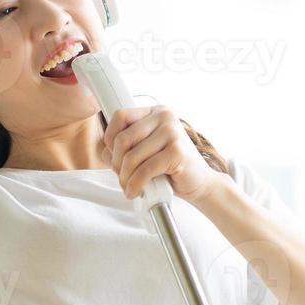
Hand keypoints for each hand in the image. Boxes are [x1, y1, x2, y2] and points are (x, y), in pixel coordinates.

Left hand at [100, 105, 223, 204]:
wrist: (200, 183)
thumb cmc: (171, 167)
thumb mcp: (146, 151)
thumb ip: (127, 148)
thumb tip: (105, 153)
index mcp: (155, 112)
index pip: (120, 116)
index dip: (110, 139)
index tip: (114, 157)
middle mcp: (164, 117)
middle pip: (123, 139)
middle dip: (117, 163)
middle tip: (121, 177)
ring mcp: (172, 132)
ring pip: (132, 157)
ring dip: (125, 178)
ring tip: (128, 187)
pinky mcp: (176, 152)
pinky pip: (144, 171)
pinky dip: (135, 185)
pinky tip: (135, 192)